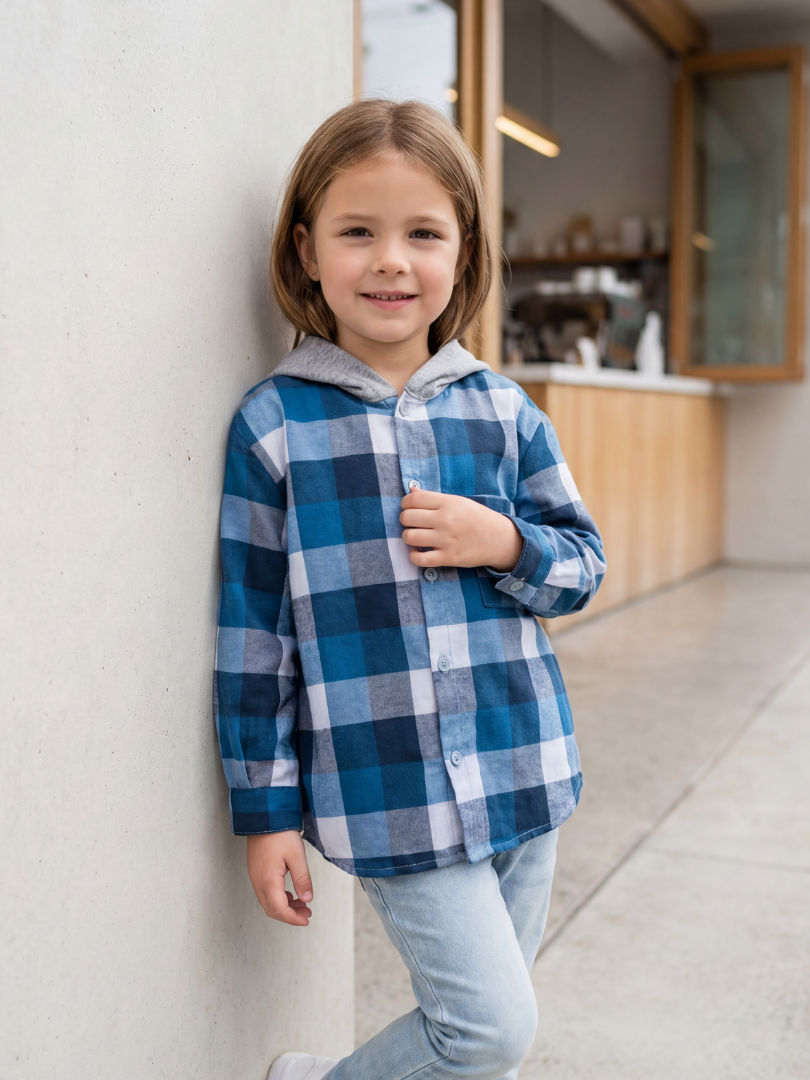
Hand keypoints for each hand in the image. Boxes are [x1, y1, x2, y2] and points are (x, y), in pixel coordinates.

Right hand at [246, 831, 312, 926]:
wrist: (265, 816)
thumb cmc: (281, 833)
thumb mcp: (297, 856)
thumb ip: (302, 879)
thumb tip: (307, 899)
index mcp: (268, 881)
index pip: (279, 909)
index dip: (293, 919)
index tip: (306, 920)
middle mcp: (258, 881)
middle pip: (271, 909)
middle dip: (289, 915)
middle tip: (307, 913)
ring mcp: (255, 876)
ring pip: (267, 901)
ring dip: (284, 907)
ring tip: (302, 903)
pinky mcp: (256, 870)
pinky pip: (265, 892)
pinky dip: (278, 898)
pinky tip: (290, 893)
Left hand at [400, 488, 522, 571]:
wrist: (499, 539)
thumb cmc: (476, 518)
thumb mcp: (458, 501)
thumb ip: (433, 497)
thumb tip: (411, 491)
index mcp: (447, 503)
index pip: (413, 499)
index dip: (405, 504)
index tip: (410, 509)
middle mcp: (445, 520)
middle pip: (407, 517)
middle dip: (405, 521)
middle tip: (414, 524)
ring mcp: (446, 539)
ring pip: (409, 537)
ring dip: (408, 537)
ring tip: (417, 538)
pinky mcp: (448, 558)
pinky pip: (419, 559)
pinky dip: (414, 556)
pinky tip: (419, 551)